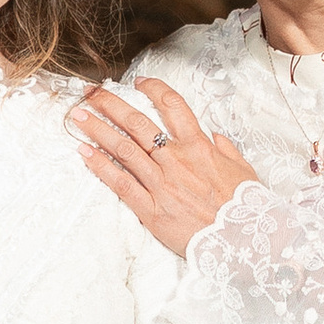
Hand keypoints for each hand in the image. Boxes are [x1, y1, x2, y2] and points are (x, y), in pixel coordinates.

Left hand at [71, 79, 256, 259]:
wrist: (244, 241)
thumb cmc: (245, 207)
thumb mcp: (243, 170)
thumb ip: (226, 149)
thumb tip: (215, 137)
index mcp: (199, 147)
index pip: (173, 107)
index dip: (154, 90)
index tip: (138, 83)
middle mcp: (176, 160)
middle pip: (138, 123)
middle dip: (111, 104)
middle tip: (91, 93)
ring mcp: (162, 184)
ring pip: (124, 149)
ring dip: (97, 130)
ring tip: (78, 117)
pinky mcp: (152, 209)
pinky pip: (121, 184)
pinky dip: (101, 167)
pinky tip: (85, 154)